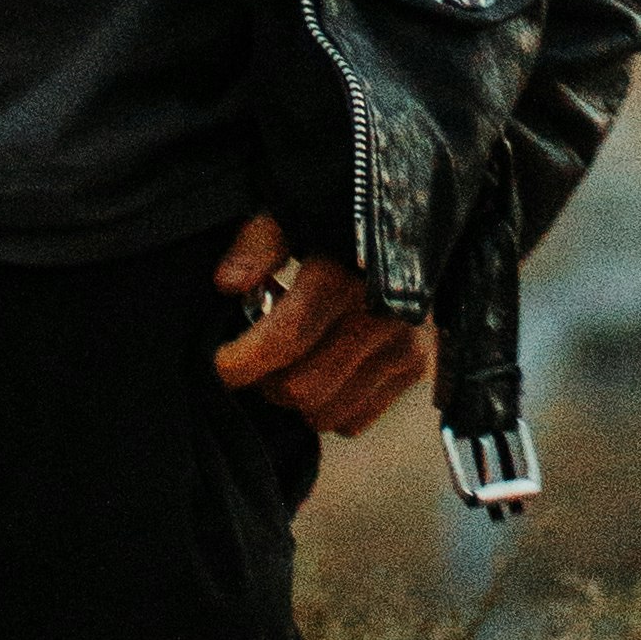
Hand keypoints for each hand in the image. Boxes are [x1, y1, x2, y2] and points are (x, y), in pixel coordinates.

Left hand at [210, 212, 434, 440]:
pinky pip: (354, 420)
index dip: (245, 360)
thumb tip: (228, 283)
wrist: (407, 231)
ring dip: (296, 400)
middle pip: (302, 386)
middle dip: (267, 382)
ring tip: (292, 367)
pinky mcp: (417, 367)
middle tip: (259, 364)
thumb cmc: (335, 230)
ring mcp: (403, 344)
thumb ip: (257, 247)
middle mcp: (380, 313)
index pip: (288, 335)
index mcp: (343, 274)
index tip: (223, 365)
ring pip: (325, 412)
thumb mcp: (290, 219)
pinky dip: (329, 409)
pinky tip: (325, 374)